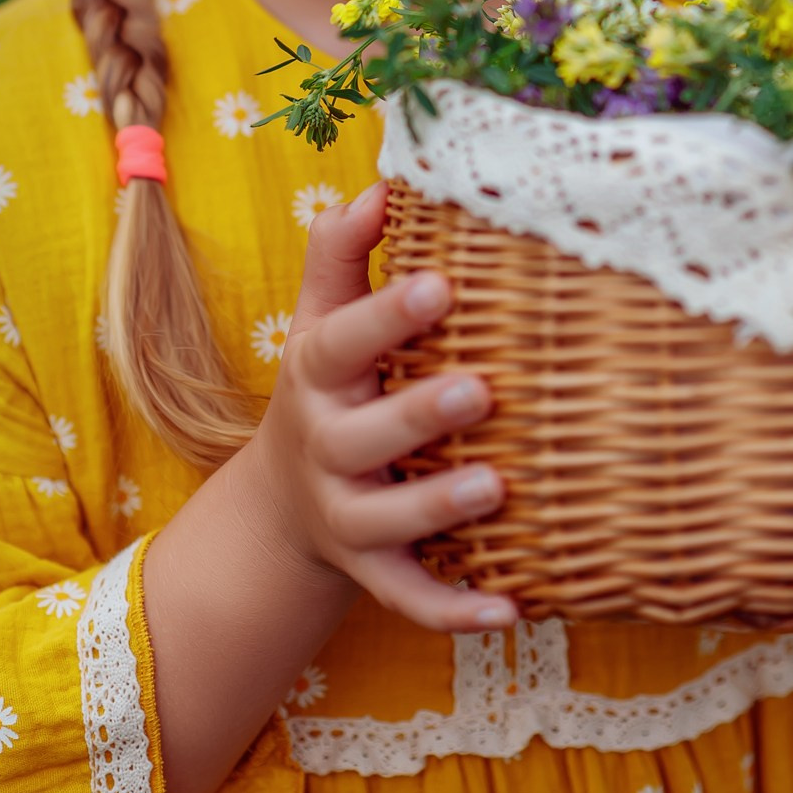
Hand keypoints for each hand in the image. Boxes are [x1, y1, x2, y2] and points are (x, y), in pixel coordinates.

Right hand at [241, 181, 516, 633]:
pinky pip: (409, 599)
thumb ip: (342, 250)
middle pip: (363, 437)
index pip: (343, 342)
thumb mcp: (322, 316)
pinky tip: (510, 610)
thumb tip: (381, 182)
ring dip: (439, 508)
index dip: (387, 315)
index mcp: (317, 376)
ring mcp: (346, 518)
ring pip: (387, 522)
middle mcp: (325, 449)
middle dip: (420, 414)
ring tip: (497, 487)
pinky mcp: (371, 574)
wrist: (282, 504)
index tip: (442, 282)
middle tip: (482, 389)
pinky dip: (455, 610)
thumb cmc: (330, 382)